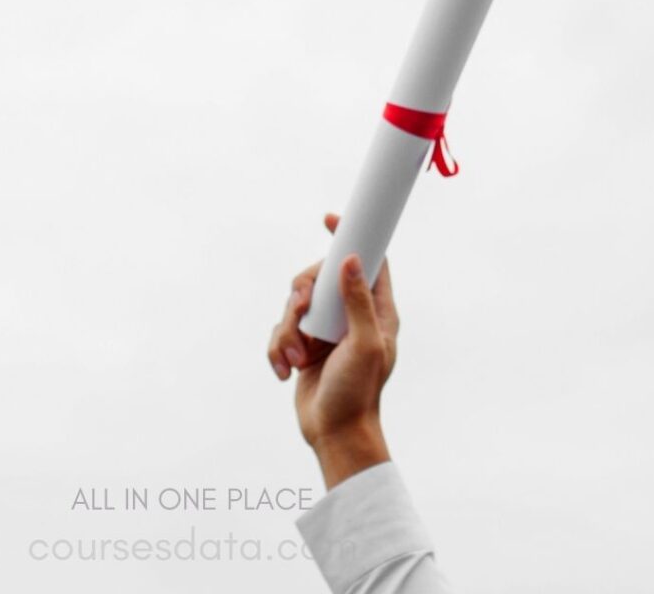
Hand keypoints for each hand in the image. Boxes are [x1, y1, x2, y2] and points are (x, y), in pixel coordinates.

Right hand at [267, 213, 399, 486]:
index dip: (352, 237)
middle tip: (300, 308)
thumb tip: (351, 259)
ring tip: (296, 359)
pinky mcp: (303, 347)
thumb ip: (358, 302)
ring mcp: (325, 330)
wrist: (335, 434)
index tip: (330, 220)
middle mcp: (350, 315)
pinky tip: (285, 371)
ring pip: (295, 305)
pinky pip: (281, 332)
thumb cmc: (359, 392)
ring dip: (288, 331)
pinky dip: (278, 349)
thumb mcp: (365, 345)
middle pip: (319, 278)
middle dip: (302, 292)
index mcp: (376, 310)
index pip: (370, 261)